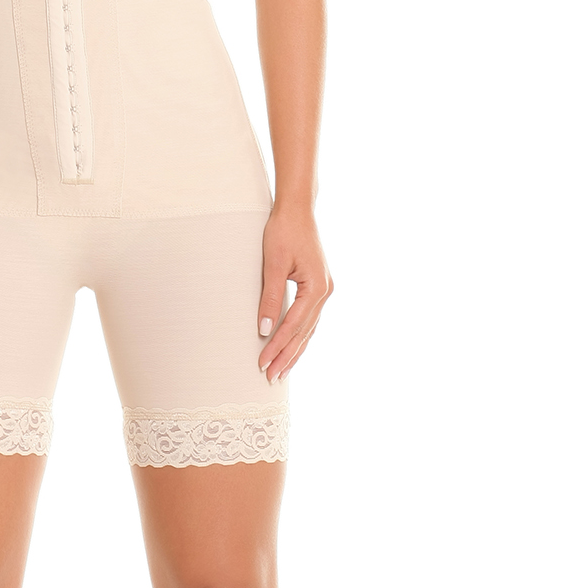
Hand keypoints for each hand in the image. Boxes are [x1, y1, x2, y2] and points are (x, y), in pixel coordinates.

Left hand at [257, 206, 331, 382]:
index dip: (277, 347)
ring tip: (281, 370)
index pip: (293, 326)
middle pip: (304, 333)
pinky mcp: (319, 286)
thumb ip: (271, 298)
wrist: (298, 209)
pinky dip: (300, 335)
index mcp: (317, 288)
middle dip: (287, 356)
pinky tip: (292, 347)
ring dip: (295, 350)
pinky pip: (309, 319)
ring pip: (309, 329)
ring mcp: (325, 290)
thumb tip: (265, 330)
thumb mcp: (273, 265)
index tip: (262, 364)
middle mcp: (326, 292)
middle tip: (271, 378)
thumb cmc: (284, 231)